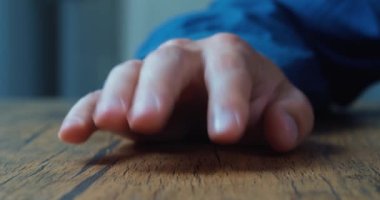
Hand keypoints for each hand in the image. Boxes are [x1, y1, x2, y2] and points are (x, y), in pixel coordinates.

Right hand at [58, 33, 313, 151]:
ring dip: (115, 97)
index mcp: (227, 56)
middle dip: (157, 91)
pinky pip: (101, 97)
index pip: (228, 71)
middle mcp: (185, 59)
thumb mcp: (282, 104)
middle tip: (148, 123)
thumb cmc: (255, 97)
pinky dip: (86, 111)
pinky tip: (73, 133)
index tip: (225, 135)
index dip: (226, 100)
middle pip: (167, 64)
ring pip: (129, 74)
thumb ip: (291, 115)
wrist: (225, 85)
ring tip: (110, 123)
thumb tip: (280, 131)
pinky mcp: (131, 95)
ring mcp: (153, 75)